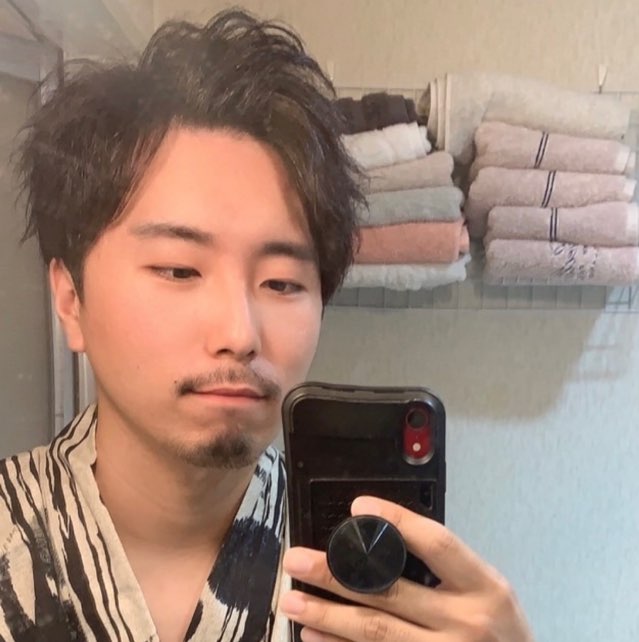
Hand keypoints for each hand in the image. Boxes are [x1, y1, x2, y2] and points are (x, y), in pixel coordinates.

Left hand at [280, 496, 533, 641]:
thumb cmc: (500, 633)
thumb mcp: (488, 593)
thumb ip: (447, 569)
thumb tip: (380, 539)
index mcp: (484, 588)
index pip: (437, 544)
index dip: (396, 522)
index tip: (358, 507)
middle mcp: (466, 623)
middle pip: (391, 591)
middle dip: (336, 574)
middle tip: (296, 560)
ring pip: (376, 631)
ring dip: (327, 614)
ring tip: (291, 599)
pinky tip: (314, 635)